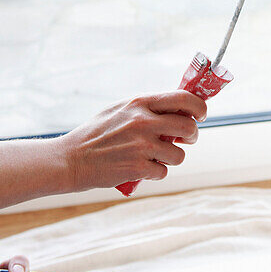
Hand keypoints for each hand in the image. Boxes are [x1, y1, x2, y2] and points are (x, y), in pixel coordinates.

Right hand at [61, 91, 207, 192]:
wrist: (70, 159)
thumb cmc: (97, 134)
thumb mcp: (120, 110)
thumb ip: (147, 108)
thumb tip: (180, 109)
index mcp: (140, 103)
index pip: (184, 98)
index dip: (199, 107)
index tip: (200, 115)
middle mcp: (143, 121)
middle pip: (189, 127)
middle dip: (192, 136)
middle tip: (185, 140)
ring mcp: (141, 145)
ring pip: (179, 155)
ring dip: (171, 158)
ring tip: (155, 157)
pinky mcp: (137, 167)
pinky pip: (163, 172)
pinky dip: (156, 173)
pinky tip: (142, 168)